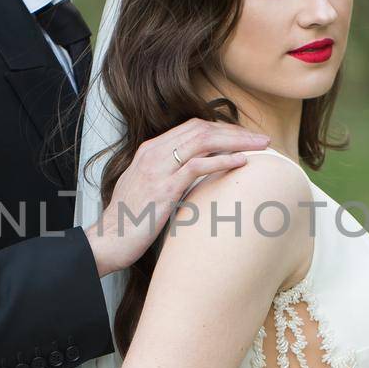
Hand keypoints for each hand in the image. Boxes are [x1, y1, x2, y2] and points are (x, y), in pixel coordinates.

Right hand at [85, 120, 270, 276]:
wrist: (107, 240)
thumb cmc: (128, 220)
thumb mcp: (147, 188)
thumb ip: (168, 176)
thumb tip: (194, 177)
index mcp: (149, 150)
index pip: (192, 127)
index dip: (222, 129)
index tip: (244, 138)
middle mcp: (153, 152)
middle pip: (201, 129)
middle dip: (235, 132)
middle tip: (261, 139)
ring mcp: (158, 168)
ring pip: (203, 142)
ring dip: (236, 142)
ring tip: (260, 146)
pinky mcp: (163, 188)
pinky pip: (197, 166)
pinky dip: (222, 161)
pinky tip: (241, 162)